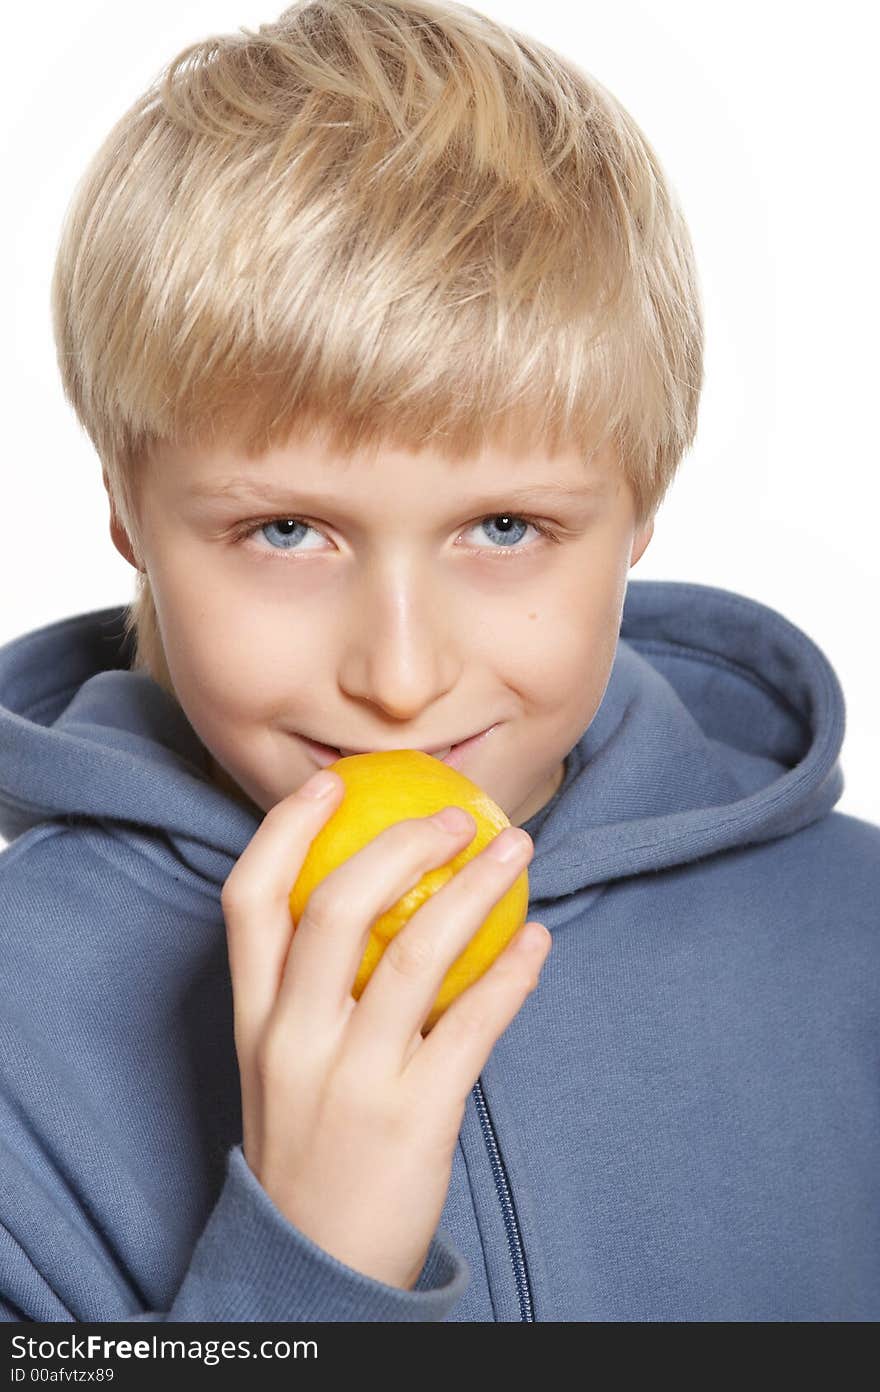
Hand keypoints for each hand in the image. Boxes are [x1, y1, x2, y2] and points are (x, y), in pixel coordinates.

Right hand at [221, 769, 551, 1290]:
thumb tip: (377, 899)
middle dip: (402, 843)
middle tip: (459, 816)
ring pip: (416, 955)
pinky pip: (474, 1025)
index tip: (333, 784)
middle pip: (336, 907)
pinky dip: (512, 974)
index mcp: (254, 1020)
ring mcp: (353, 1079)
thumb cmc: (307, 1148)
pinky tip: (535, 943)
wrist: (316, 1265)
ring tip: (517, 851)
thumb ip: (306, 990)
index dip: (286, 830)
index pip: (248, 902)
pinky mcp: (414, 1117)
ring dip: (476, 890)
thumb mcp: (279, 1065)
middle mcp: (293, 1040)